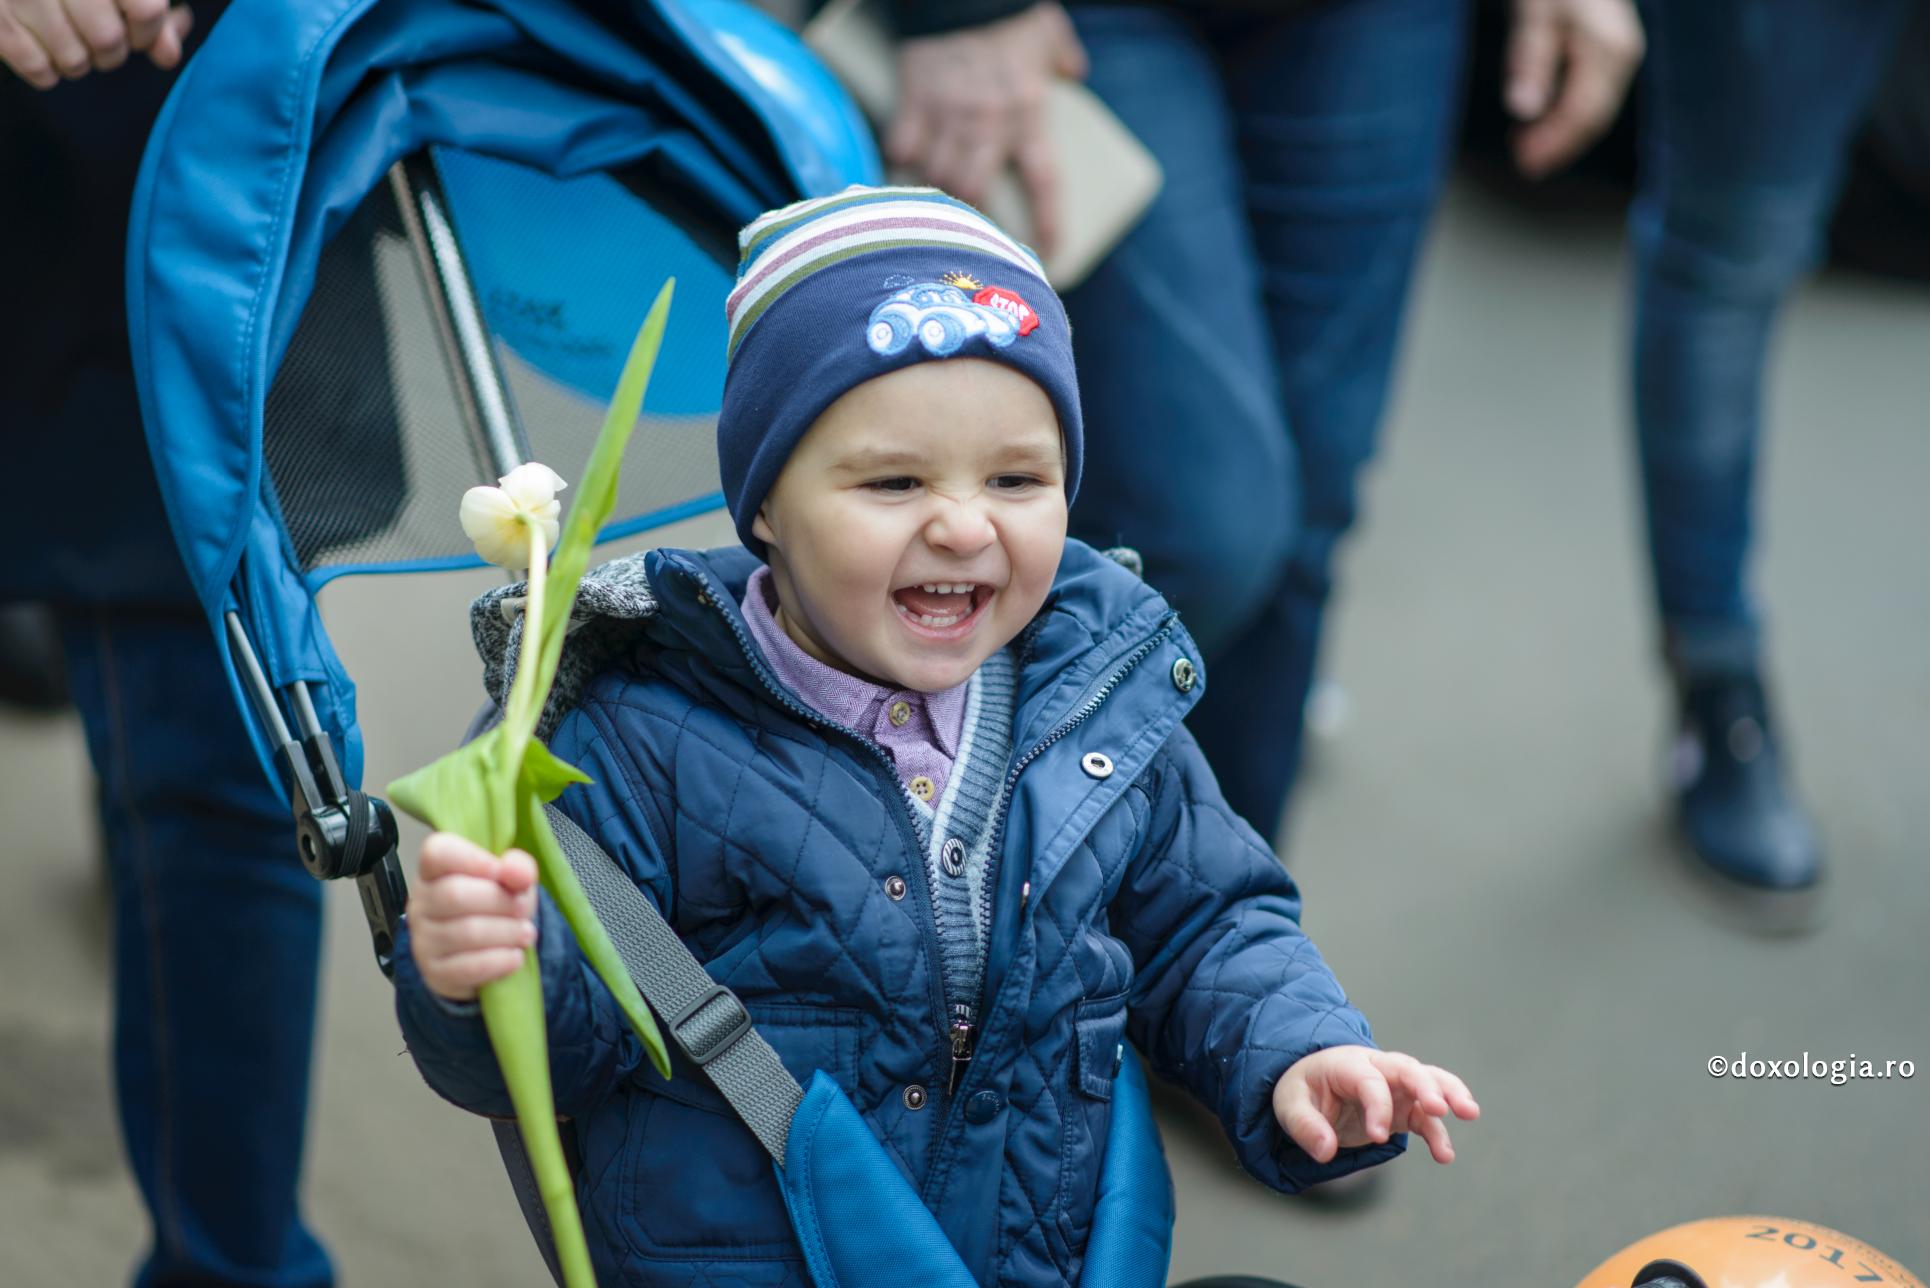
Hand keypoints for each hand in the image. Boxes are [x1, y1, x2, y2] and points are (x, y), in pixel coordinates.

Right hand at [0, 0, 192, 88]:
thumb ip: (149, 14)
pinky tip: (41, 45)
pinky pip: (39, 70)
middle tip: (98, 40)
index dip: (149, 34)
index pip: (146, 11)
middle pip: (109, 41)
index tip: (137, 34)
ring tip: (67, 38)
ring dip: (78, 61)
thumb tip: (169, 55)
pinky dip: (47, 69)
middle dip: (112, 52)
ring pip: (75, 61)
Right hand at [407, 832, 539, 1002]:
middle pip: (455, 894)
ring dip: (506, 933)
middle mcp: (421, 903)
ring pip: (466, 932)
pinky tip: (515, 957)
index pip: (437, 853)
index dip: (471, 859)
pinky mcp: (435, 972)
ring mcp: (423, 940)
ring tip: (525, 933)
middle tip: (522, 909)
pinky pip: (468, 968)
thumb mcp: (512, 879)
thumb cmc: (495, 905)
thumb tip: (519, 873)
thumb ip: (518, 867)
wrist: (488, 951)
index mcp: (435, 870)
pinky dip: (500, 961)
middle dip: (500, 901)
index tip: (498, 870)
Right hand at [885, 2, 1086, 252]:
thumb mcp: (1045, 30)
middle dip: (970, 216)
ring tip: (936, 203)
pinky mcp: (914, 99)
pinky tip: (902, 168)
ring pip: (936, 177)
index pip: (1044, 182)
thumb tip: (1075, 70)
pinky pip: (901, 148)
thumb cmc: (1006, 12)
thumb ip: (1062, 53)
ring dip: (936, 193)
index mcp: (1028, 113)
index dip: (1048, 224)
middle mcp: (989, 121)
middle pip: (974, 191)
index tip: (1051, 257)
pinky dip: (900, 162)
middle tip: (970, 226)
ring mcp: (948, 112)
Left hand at [1272, 1046, 1478, 1165]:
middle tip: (1442, 1108)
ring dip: (1450, 1095)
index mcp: (1348, 1063)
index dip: (1378, 1107)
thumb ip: (1305, 1126)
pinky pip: (1427, 1117)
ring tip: (1470, 1113)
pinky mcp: (1404, 1108)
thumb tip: (1325, 1152)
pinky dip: (1439, 1132)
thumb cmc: (1304, 1089)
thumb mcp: (1289, 1104)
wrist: (1314, 1084)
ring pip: (1429, 1082)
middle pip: (1408, 1069)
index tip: (1378, 1137)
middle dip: (1428, 1086)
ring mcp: (1395, 1087)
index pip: (1370, 1081)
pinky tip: (1445, 1155)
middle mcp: (1378, 1069)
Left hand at [1505, 0, 1643, 178]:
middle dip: (1559, 145)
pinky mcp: (1608, 48)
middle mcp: (1622, 54)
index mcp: (1608, 49)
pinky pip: (1592, 92)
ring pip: (1595, 107)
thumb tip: (1523, 109)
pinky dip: (1567, 112)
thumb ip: (1530, 58)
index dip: (1554, 143)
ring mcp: (1619, 51)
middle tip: (1525, 165)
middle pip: (1593, 116)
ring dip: (1562, 133)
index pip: (1583, 112)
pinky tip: (1543, 119)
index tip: (1526, 162)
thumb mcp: (1533, 11)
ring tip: (1528, 149)